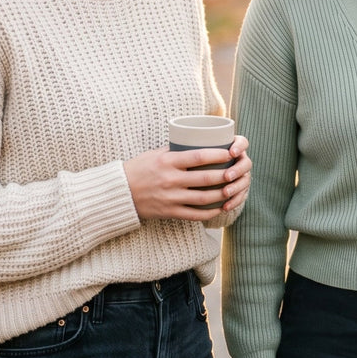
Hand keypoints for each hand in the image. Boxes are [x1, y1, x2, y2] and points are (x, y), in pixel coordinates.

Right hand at [123, 135, 250, 221]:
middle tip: (236, 172)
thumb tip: (197, 143)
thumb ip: (175, 151)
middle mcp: (170, 180)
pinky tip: (219, 208)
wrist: (120, 193)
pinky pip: (194, 214)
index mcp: (168, 162)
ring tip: (233, 190)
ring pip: (204, 198)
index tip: (230, 153)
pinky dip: (210, 212)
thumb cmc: (138, 169)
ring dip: (222, 195)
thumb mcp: (155, 154)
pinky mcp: (169, 212)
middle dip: (225, 176)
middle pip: (206, 179)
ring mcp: (171, 198)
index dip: (217, 155)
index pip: (198, 157)